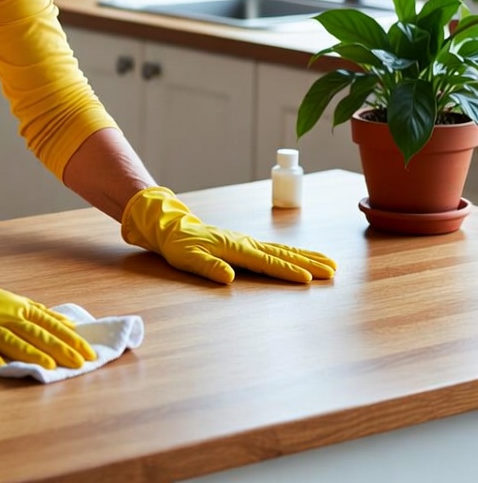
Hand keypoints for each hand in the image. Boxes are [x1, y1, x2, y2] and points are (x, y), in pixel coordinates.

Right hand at [0, 244, 97, 368]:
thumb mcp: (14, 303)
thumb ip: (41, 314)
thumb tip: (70, 325)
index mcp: (18, 307)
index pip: (49, 324)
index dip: (70, 338)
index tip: (89, 352)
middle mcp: (4, 314)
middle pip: (35, 333)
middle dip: (59, 349)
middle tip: (79, 363)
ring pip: (10, 340)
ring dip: (30, 353)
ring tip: (48, 366)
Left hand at [122, 186, 336, 283]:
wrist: (173, 228)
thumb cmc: (180, 246)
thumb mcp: (188, 259)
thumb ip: (208, 267)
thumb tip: (228, 276)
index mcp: (235, 248)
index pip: (266, 262)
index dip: (287, 271)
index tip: (308, 279)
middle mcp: (246, 243)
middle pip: (282, 254)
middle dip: (308, 263)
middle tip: (333, 271)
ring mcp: (248, 242)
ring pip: (283, 250)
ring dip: (307, 257)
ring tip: (330, 264)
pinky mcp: (247, 244)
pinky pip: (275, 249)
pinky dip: (294, 254)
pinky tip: (305, 258)